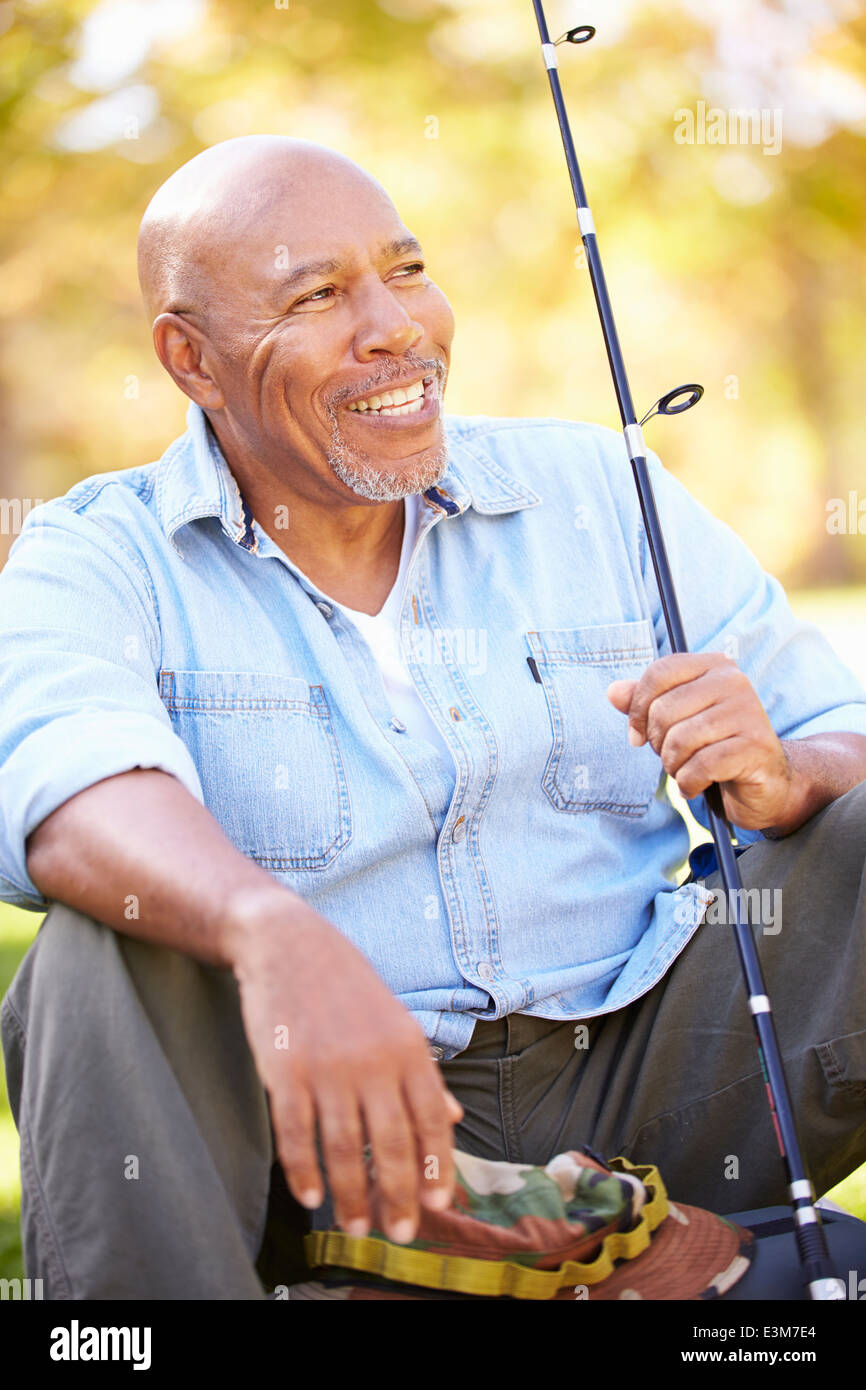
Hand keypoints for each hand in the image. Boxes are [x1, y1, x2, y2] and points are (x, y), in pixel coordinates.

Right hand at [226, 890, 462, 1244]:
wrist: (288, 943)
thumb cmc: (346, 985)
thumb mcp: (396, 1021)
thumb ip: (422, 1074)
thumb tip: (454, 1118)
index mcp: (409, 1048)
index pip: (432, 1121)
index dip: (437, 1169)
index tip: (440, 1208)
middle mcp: (374, 1062)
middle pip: (390, 1145)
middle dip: (398, 1197)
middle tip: (399, 1234)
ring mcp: (328, 1068)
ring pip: (343, 1150)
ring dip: (350, 1196)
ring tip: (354, 1227)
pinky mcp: (286, 1072)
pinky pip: (296, 1135)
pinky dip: (303, 1172)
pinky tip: (309, 1197)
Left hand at [607, 652, 793, 829]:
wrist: (764, 783)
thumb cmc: (714, 747)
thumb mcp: (677, 721)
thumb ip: (645, 703)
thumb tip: (613, 691)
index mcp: (714, 665)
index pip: (658, 673)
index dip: (637, 709)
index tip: (637, 736)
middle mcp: (734, 681)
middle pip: (664, 711)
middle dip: (658, 744)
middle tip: (674, 758)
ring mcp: (748, 712)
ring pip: (680, 740)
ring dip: (674, 767)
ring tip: (686, 771)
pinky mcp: (756, 746)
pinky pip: (700, 766)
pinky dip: (690, 783)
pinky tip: (697, 785)